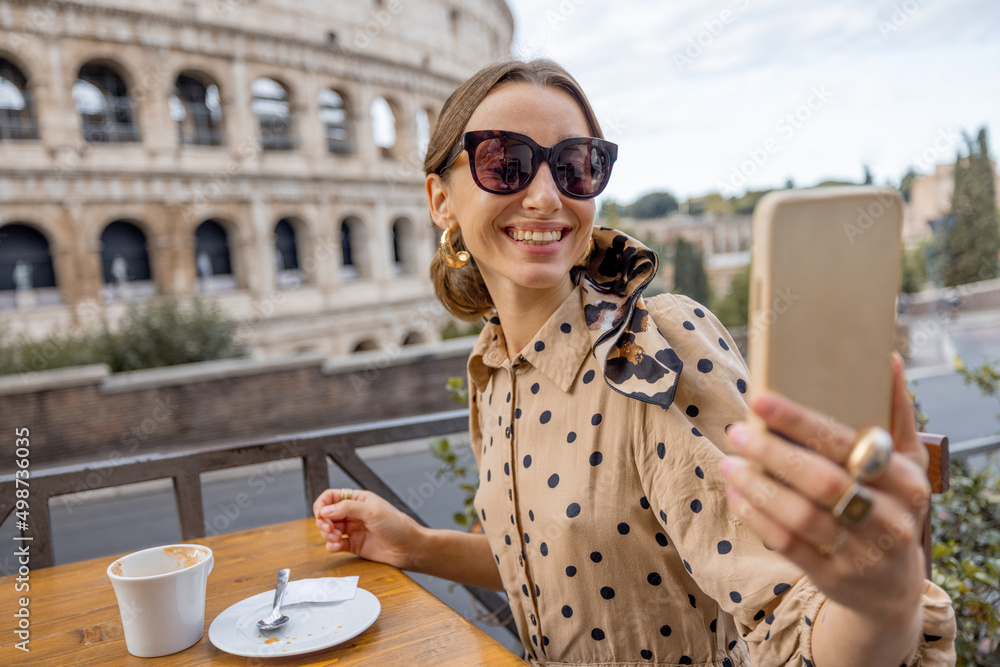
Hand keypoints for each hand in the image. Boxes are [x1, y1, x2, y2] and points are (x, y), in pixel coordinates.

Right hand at [313, 489, 423, 570]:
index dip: (322, 504)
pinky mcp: (354, 545)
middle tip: (329, 529)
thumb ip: (347, 508)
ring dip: (327, 534)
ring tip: (336, 538)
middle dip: (324, 521)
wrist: (410, 548)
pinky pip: (335, 544)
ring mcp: (354, 530)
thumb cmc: (398, 526)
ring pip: (329, 529)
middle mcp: (354, 514)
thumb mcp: (372, 512)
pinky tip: (337, 546)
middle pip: (327, 514)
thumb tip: (325, 510)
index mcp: (359, 500)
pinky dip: (331, 545)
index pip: (332, 497)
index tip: (321, 514)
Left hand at [720, 353, 929, 624]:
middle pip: (822, 481)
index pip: (847, 444)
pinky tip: (737, 495)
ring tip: (729, 463)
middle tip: (736, 432)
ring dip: (757, 487)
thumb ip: (897, 414)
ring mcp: (862, 552)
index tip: (760, 399)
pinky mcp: (833, 576)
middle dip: (772, 453)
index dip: (801, 421)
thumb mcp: (908, 464)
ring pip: (800, 516)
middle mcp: (889, 518)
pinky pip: (787, 544)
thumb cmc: (893, 506)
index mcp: (906, 481)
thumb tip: (887, 359)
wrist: (895, 586)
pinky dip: (756, 517)